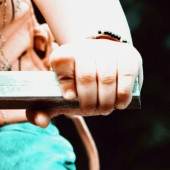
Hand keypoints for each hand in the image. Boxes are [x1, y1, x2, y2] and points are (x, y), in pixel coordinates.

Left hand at [26, 39, 142, 127]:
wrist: (103, 56)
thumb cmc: (79, 81)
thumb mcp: (60, 91)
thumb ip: (47, 108)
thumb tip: (40, 121)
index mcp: (65, 53)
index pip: (61, 63)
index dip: (66, 84)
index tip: (70, 97)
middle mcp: (86, 47)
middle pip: (86, 76)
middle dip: (88, 101)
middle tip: (90, 111)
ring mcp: (108, 51)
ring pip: (106, 78)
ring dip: (105, 101)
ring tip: (103, 109)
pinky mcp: (129, 57)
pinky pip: (126, 77)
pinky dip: (122, 96)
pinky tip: (118, 104)